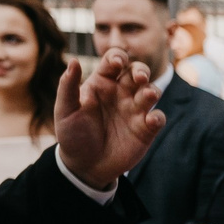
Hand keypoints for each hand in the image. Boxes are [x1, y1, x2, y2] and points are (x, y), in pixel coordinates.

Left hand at [52, 49, 164, 186]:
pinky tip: (150, 120)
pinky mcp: (145, 129)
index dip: (118, 57)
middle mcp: (121, 93)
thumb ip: (68, 86)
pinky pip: (158, 118)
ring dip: (152, 91)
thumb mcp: (65, 110)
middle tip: (139, 77)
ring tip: (148, 95)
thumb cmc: (73, 134)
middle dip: (141, 70)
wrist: (84, 165)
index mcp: (102, 83)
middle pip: (137, 71)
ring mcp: (135, 110)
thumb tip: (73, 60)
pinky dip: (157, 117)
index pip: (114, 61)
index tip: (116, 63)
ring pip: (151, 91)